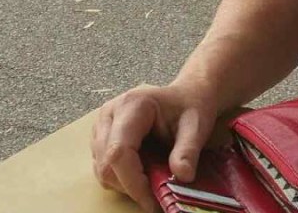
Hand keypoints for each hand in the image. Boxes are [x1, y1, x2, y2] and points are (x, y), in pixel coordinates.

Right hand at [91, 83, 218, 211]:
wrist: (187, 95)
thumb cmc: (191, 106)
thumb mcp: (197, 126)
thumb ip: (188, 150)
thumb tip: (183, 176)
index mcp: (132, 105)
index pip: (119, 151)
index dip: (132, 182)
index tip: (152, 202)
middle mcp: (110, 113)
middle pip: (106, 164)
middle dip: (130, 186)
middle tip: (156, 194)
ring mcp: (102, 125)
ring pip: (101, 169)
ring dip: (125, 183)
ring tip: (152, 177)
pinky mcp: (101, 137)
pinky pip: (103, 168)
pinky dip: (121, 178)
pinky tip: (143, 170)